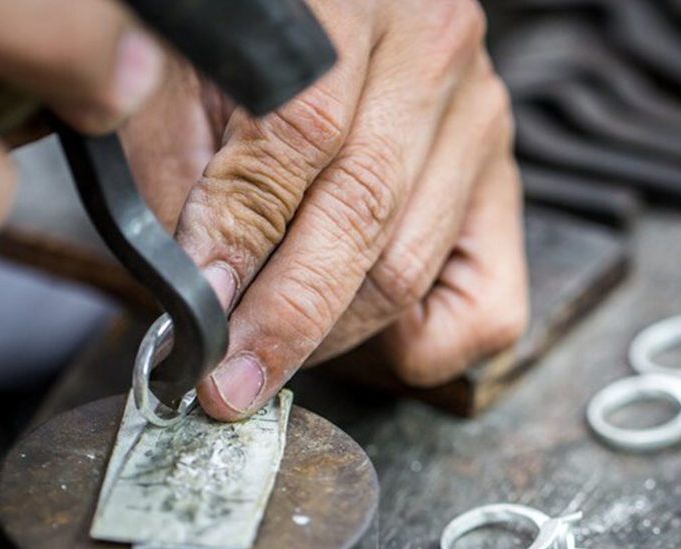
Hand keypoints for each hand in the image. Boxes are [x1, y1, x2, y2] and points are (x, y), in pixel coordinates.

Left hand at [123, 0, 528, 420]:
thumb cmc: (254, 41)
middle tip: (229, 379)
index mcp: (354, 1)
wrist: (346, 12)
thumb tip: (190, 280)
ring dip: (330, 334)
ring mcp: (482, 126)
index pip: (303, 135)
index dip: (244, 233)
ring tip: (265, 354)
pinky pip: (485, 312)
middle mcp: (437, 55)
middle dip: (287, 316)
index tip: (199, 306)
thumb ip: (174, 152)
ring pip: (408, 268)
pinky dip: (419, 345)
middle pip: (364, 213)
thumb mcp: (192, 65)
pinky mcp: (506, 190)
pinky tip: (357, 326)